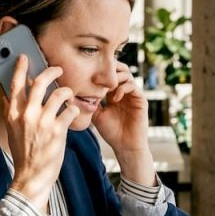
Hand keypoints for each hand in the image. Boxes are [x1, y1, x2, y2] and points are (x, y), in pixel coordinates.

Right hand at [4, 54, 78, 210]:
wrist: (31, 176)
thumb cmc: (24, 154)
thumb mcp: (12, 131)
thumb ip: (11, 112)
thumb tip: (8, 96)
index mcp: (14, 114)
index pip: (15, 84)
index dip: (20, 68)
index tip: (24, 57)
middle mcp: (27, 115)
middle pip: (39, 82)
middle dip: (51, 71)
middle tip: (58, 69)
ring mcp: (43, 122)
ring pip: (59, 93)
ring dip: (67, 91)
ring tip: (69, 96)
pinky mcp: (58, 130)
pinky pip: (70, 110)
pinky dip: (74, 109)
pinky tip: (73, 113)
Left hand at [93, 61, 153, 184]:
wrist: (126, 146)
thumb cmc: (112, 132)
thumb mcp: (96, 114)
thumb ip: (90, 102)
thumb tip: (73, 92)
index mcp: (115, 92)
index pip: (110, 74)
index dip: (100, 71)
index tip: (88, 77)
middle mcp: (125, 91)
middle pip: (120, 69)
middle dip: (108, 69)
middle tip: (97, 77)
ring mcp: (133, 95)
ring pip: (126, 74)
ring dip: (115, 78)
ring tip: (106, 89)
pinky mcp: (141, 100)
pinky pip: (133, 86)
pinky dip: (122, 88)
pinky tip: (114, 99)